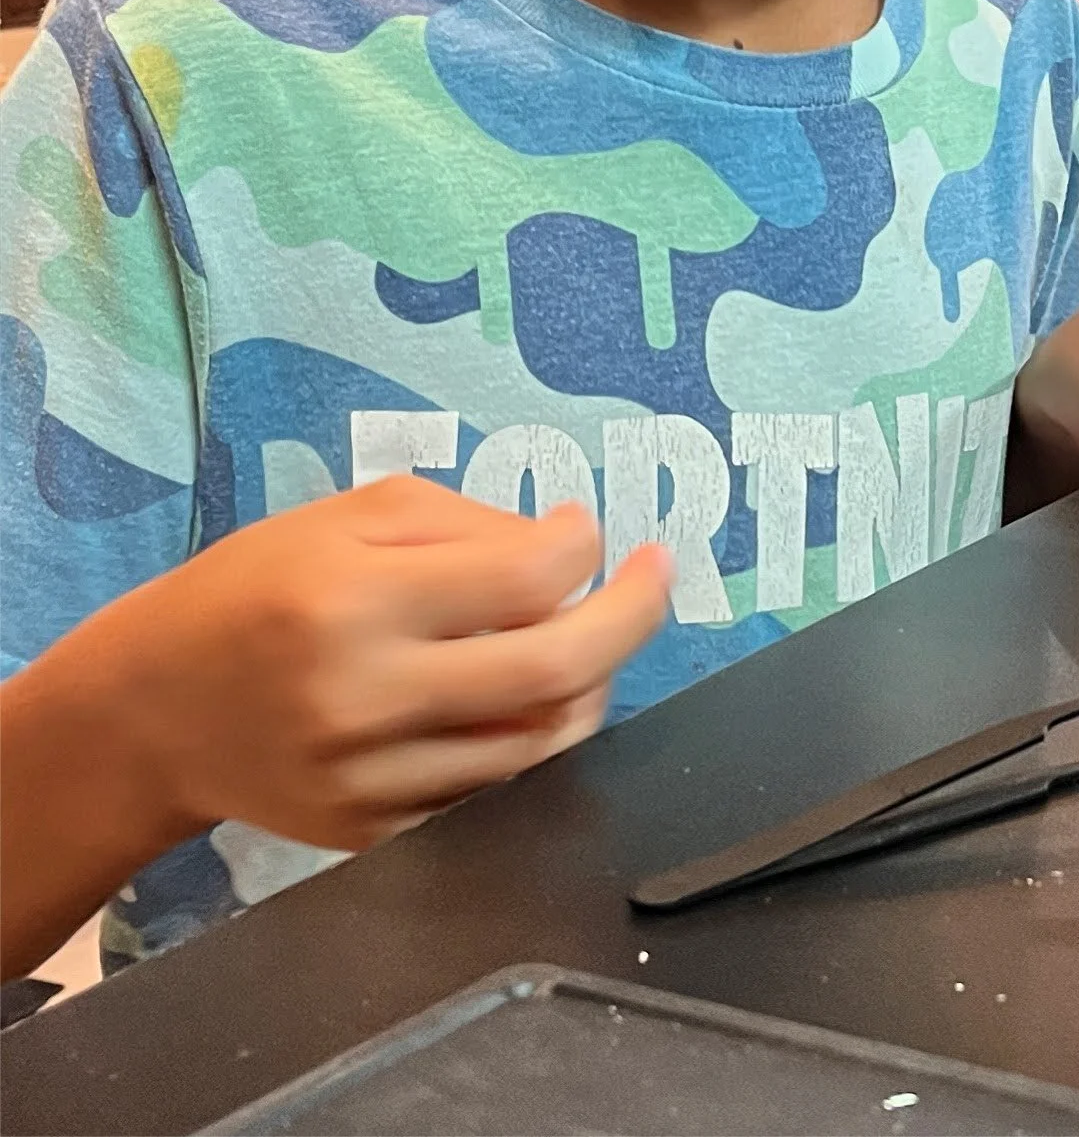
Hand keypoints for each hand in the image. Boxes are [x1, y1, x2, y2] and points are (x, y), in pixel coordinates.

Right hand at [94, 479, 671, 855]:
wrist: (152, 710)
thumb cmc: (256, 589)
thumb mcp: (351, 517)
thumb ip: (469, 522)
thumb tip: (570, 542)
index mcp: (355, 602)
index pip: (527, 578)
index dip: (583, 545)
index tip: (586, 531)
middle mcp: (364, 698)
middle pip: (556, 671)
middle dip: (632, 616)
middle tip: (655, 576)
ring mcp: (369, 780)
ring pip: (540, 745)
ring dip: (592, 683)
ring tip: (592, 636)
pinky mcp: (371, 834)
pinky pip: (494, 794)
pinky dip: (534, 742)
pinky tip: (534, 698)